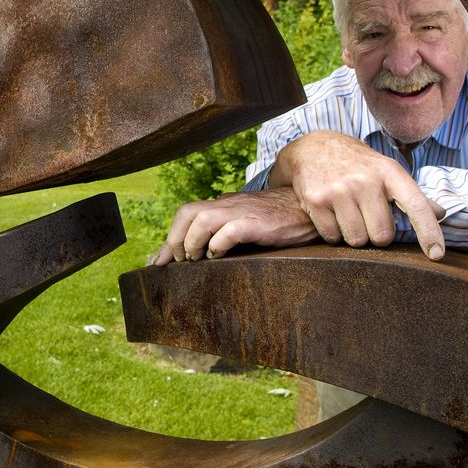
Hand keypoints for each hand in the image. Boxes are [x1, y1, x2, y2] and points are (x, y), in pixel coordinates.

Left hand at [153, 188, 317, 264]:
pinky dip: (218, 243)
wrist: (308, 207)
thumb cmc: (277, 220)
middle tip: (179, 262)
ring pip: (202, 218)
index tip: (159, 262)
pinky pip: (230, 229)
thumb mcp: (245, 222)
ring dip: (192, 242)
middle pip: (187, 212)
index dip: (169, 238)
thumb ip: (224, 231)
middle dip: (175, 239)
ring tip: (196, 260)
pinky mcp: (258, 223)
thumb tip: (200, 255)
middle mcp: (228, 205)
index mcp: (223, 205)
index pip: (186, 214)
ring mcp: (242, 212)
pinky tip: (219, 256)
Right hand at [270, 130, 445, 260]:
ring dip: (354, 235)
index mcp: (389, 172)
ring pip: (357, 240)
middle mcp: (365, 180)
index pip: (416, 205)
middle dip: (376, 234)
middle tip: (367, 218)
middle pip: (382, 235)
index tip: (437, 254)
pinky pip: (332, 237)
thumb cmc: (357, 165)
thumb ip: (410, 194)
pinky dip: (333, 234)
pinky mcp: (316, 201)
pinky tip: (332, 215)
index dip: (429, 232)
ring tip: (348, 215)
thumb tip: (441, 214)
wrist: (313, 148)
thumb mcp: (385, 170)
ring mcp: (338, 190)